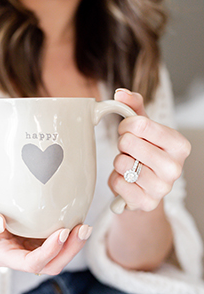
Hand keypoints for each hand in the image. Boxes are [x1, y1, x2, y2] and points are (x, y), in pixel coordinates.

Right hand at [0, 185, 92, 274]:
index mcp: (4, 253)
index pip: (30, 263)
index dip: (49, 252)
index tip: (63, 232)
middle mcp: (20, 255)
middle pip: (49, 264)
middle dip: (69, 251)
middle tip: (83, 229)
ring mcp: (30, 247)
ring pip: (57, 257)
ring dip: (74, 245)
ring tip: (85, 226)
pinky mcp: (38, 237)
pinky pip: (58, 243)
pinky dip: (70, 236)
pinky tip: (78, 221)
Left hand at [109, 89, 190, 211]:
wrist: (144, 185)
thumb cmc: (144, 153)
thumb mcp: (143, 128)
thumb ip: (134, 106)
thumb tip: (120, 93)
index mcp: (179, 145)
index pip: (140, 124)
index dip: (126, 126)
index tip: (128, 131)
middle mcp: (175, 168)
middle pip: (128, 142)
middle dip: (122, 144)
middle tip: (129, 150)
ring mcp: (161, 188)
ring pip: (121, 163)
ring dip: (119, 162)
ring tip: (130, 165)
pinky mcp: (145, 203)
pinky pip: (116, 183)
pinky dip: (116, 179)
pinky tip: (126, 180)